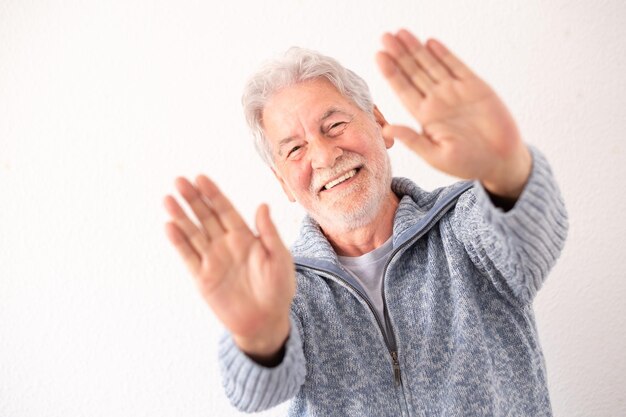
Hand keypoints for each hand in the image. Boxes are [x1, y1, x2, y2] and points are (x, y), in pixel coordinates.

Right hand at [163, 175, 294, 359]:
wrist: (267, 321)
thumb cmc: (279, 288)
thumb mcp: (280, 258)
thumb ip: (270, 233)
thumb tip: (263, 205)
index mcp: (245, 237)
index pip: (225, 210)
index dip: (213, 194)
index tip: (201, 178)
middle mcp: (226, 244)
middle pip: (206, 217)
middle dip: (193, 199)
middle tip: (179, 181)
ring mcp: (213, 260)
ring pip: (193, 233)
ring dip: (181, 216)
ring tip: (168, 199)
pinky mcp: (203, 278)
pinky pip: (188, 257)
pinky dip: (179, 242)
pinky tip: (169, 226)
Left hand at [376, 29, 531, 198]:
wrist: (500, 161)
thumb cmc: (467, 163)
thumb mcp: (436, 156)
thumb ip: (413, 140)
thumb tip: (387, 130)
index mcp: (425, 117)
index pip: (403, 90)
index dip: (391, 73)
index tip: (379, 56)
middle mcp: (437, 101)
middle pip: (414, 73)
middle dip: (400, 55)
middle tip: (386, 37)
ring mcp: (455, 92)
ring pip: (431, 66)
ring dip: (417, 50)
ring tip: (402, 34)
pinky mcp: (475, 87)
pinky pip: (456, 67)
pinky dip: (444, 55)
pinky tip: (430, 43)